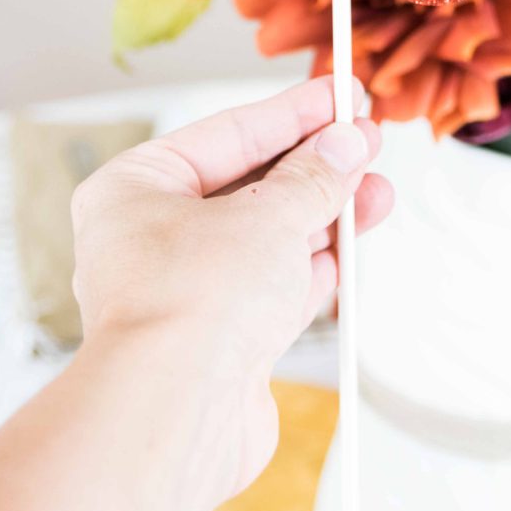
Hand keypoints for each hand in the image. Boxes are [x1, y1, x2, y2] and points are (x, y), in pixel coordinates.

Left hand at [70, 77, 392, 501]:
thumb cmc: (189, 307)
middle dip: (315, 165)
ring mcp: (185, 292)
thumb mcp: (268, 216)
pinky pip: (272, 289)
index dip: (292, 112)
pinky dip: (313, 267)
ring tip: (376, 191)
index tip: (338, 94)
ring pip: (265, 238)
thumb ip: (314, 178)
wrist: (175, 416)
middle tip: (367, 139)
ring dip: (324, 215)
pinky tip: (349, 247)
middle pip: (248, 185)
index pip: (227, 134)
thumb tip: (345, 144)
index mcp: (134, 189)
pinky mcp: (217, 340)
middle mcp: (150, 239)